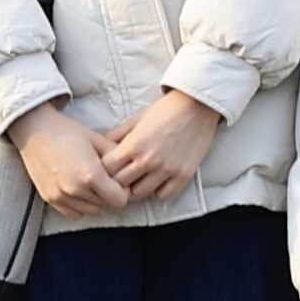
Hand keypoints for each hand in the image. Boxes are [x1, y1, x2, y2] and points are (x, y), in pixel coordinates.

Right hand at [14, 103, 134, 218]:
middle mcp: (75, 190)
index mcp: (91, 175)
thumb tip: (132, 168)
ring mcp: (61, 196)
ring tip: (91, 182)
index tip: (118, 180)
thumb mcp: (98, 139)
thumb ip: (118, 156)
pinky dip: (80, 205)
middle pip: (106, 206)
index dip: (123, 190)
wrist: (35, 130)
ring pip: (91, 211)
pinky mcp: (49, 198)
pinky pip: (73, 213)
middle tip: (105, 179)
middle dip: (109, 195)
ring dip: (95, 201)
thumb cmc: (68, 132)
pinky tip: (79, 189)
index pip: (119, 200)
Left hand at [99, 87, 227, 201]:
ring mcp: (167, 170)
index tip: (109, 167)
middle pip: (120, 184)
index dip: (105, 169)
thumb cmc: (166, 110)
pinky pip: (163, 195)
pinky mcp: (183, 175)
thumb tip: (101, 146)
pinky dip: (158, 190)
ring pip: (139, 193)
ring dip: (136, 187)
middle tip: (121, 176)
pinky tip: (158, 180)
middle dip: (117, 180)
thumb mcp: (137, 118)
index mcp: (134, 145)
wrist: (198, 106)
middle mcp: (148, 160)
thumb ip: (118, 134)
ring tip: (139, 179)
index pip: (106, 169)